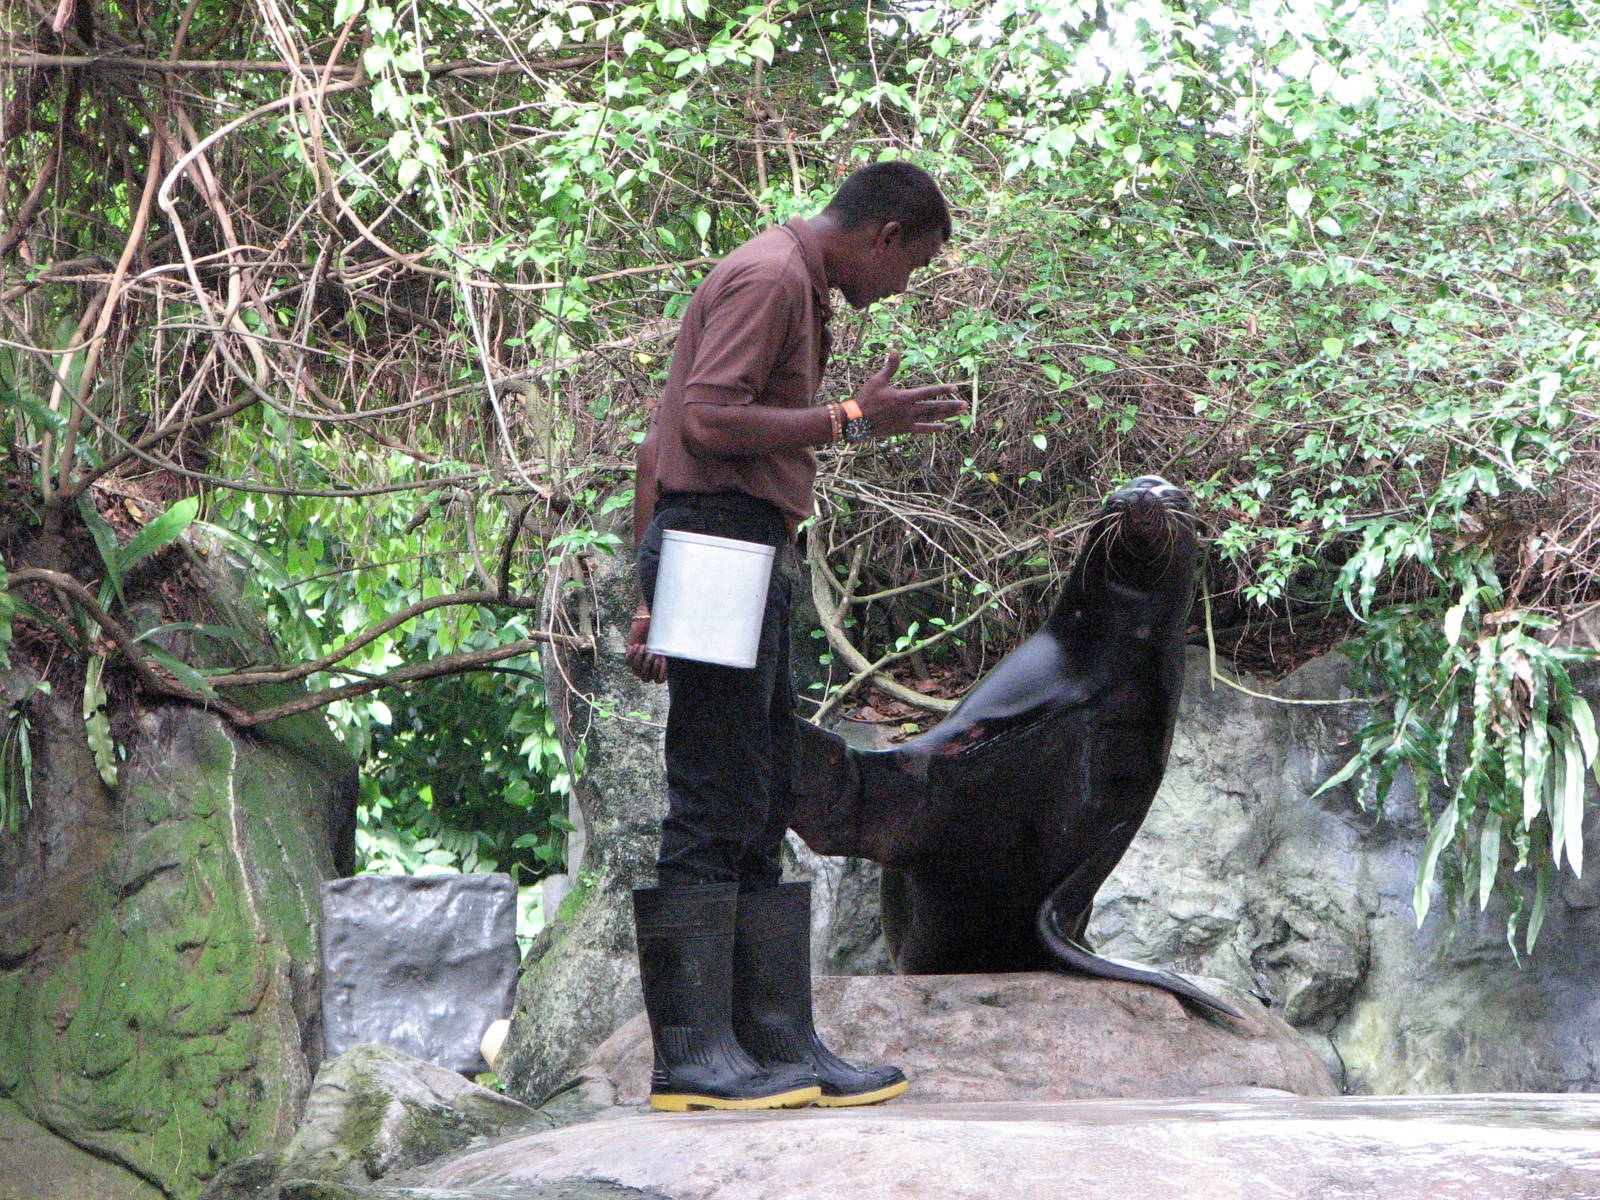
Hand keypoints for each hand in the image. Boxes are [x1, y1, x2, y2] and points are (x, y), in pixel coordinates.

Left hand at [626, 609, 667, 683]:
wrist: (648, 618)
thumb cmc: (661, 629)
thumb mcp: (668, 640)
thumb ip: (673, 649)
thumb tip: (684, 653)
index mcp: (659, 666)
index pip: (659, 680)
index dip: (661, 673)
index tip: (663, 658)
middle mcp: (648, 667)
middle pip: (646, 678)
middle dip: (650, 666)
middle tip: (654, 653)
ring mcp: (637, 663)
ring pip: (636, 671)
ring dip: (641, 660)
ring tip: (645, 646)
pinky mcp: (629, 655)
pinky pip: (628, 662)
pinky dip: (633, 654)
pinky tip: (638, 645)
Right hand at [852, 351, 966, 435]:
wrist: (857, 422)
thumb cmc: (866, 399)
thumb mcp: (877, 381)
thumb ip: (890, 367)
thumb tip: (895, 349)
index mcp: (904, 397)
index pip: (928, 392)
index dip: (942, 390)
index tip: (955, 388)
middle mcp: (909, 410)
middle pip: (934, 407)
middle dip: (950, 405)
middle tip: (966, 405)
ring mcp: (908, 421)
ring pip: (931, 418)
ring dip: (947, 415)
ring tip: (960, 413)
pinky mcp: (904, 429)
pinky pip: (923, 429)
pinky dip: (934, 428)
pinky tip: (945, 427)